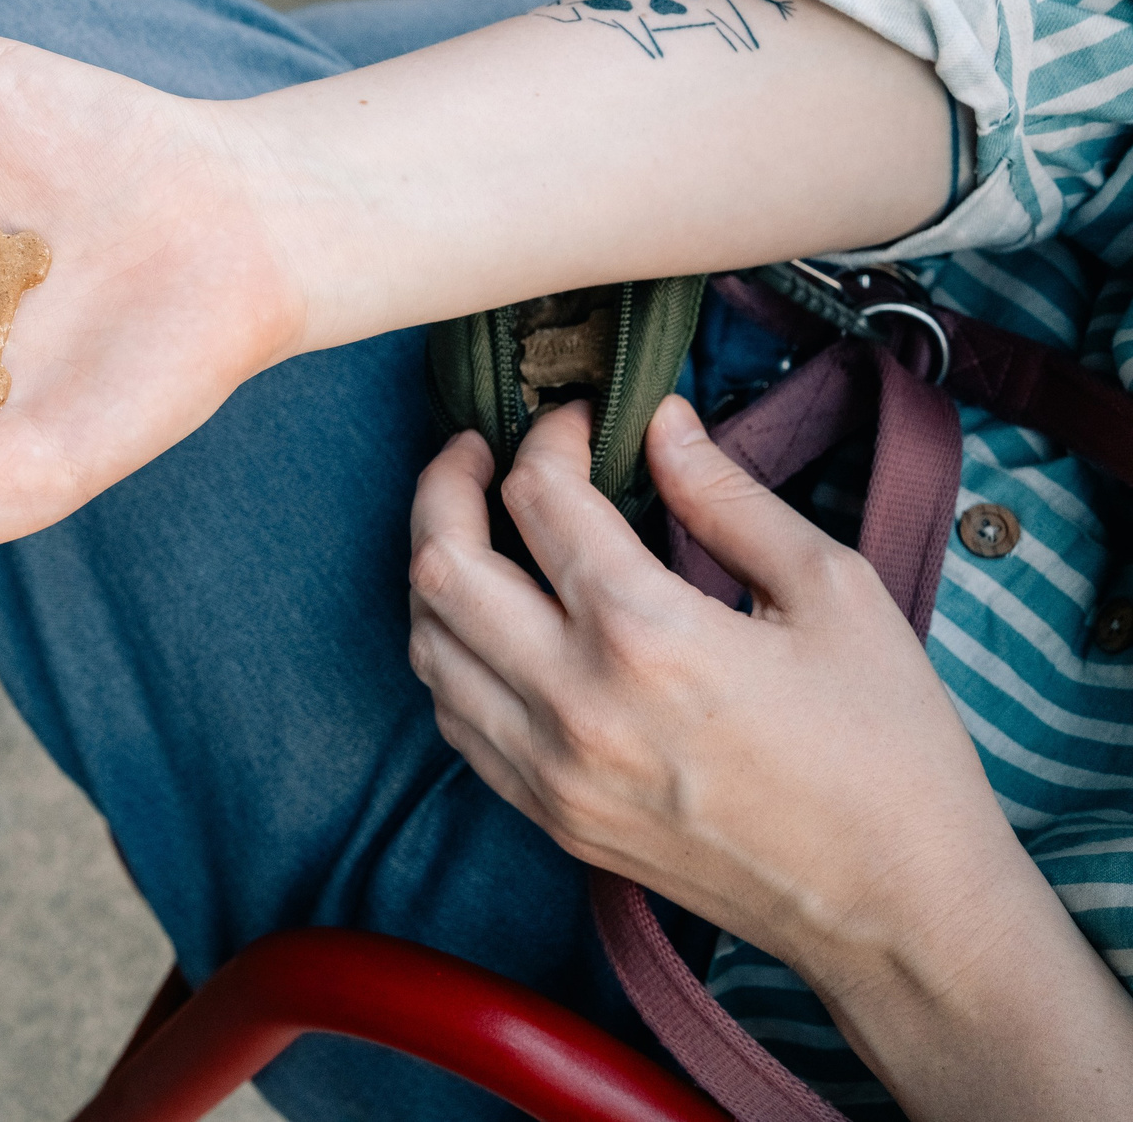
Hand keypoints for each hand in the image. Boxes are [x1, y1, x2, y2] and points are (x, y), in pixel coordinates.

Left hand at [409, 398, 1132, 1119]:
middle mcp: (573, 703)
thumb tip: (660, 424)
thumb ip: (728, 497)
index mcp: (645, 633)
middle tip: (473, 450)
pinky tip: (489, 623)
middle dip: (443, 484)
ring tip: (476, 529)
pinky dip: (450, 654)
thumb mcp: (834, 591)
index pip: (539, 497)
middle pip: (440, 565)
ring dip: (436, 571)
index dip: (546, 435)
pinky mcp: (550, 818)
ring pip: (427, 644)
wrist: (897, 908)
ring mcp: (550, 770)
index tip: (574, 418)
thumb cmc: (885, 747)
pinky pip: (454, 719)